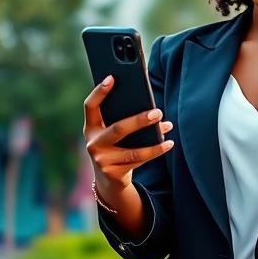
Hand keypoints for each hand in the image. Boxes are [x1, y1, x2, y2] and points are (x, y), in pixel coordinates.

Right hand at [83, 73, 174, 191]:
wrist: (109, 180)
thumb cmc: (115, 147)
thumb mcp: (113, 134)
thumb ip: (123, 119)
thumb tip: (153, 110)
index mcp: (91, 128)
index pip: (90, 106)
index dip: (99, 92)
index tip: (112, 78)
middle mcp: (93, 143)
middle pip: (117, 129)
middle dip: (139, 120)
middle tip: (157, 112)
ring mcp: (102, 160)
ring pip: (132, 149)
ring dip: (154, 139)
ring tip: (167, 126)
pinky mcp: (113, 173)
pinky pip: (138, 161)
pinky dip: (155, 151)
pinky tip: (168, 143)